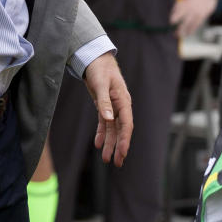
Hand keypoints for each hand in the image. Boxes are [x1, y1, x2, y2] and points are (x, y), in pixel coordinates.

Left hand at [83, 52, 132, 166]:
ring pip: (113, 129)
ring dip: (110, 143)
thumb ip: (104, 102)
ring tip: (106, 159)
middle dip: (119, 146)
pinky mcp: (104, 106)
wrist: (95, 59)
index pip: (126, 124)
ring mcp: (112, 106)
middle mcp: (120, 106)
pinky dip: (102, 133)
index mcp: (123, 101)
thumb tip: (109, 119)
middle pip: (121, 130)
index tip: (122, 153)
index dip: (125, 139)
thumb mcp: (101, 84)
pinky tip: (98, 144)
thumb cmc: (100, 69)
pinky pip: (104, 123)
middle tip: (117, 162)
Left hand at [169, 0, 217, 37]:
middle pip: (182, 22)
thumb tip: (175, 10)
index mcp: (185, 4)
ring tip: (181, 35)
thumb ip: (181, 3)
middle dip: (178, 29)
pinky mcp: (203, 15)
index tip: (172, 22)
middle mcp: (190, 10)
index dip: (173, 19)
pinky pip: (197, 24)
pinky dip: (193, 29)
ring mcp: (196, 13)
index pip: (176, 14)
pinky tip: (190, 32)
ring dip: (184, 31)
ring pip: (189, 25)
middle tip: (174, 33)